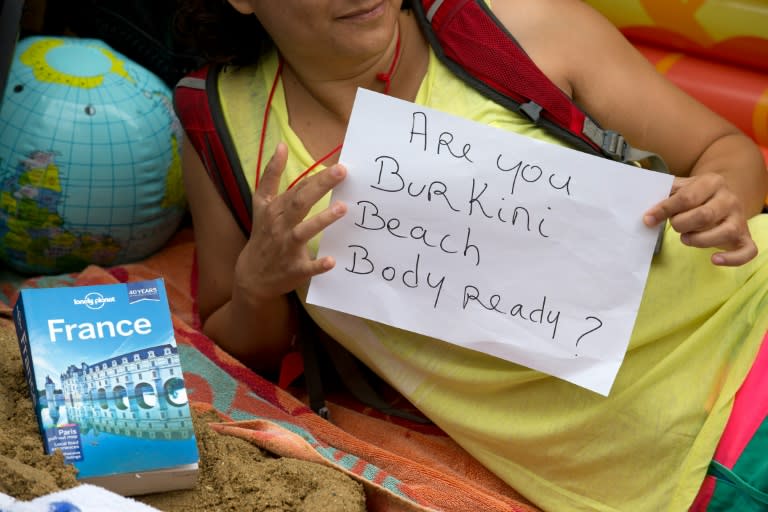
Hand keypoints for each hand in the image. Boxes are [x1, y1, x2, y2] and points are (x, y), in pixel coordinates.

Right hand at [235, 143, 347, 300]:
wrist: (251, 275)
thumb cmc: (262, 233)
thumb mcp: (261, 202)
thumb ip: (271, 174)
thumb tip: (281, 145)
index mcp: (275, 208)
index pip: (298, 188)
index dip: (318, 176)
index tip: (339, 165)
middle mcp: (280, 225)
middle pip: (300, 202)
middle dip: (320, 186)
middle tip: (342, 172)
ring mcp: (287, 248)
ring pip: (303, 232)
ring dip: (322, 220)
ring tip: (342, 208)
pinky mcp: (294, 269)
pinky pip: (307, 266)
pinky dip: (318, 264)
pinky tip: (331, 261)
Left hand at [643, 174, 756, 265]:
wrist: (723, 197)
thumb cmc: (696, 196)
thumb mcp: (682, 187)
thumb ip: (666, 196)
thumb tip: (648, 215)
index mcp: (712, 182)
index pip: (686, 198)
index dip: (664, 210)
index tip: (648, 219)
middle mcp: (729, 199)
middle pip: (704, 215)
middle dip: (682, 225)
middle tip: (675, 226)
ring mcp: (740, 219)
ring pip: (725, 232)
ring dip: (699, 240)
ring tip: (687, 238)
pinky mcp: (745, 238)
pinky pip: (747, 251)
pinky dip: (731, 259)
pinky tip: (713, 259)